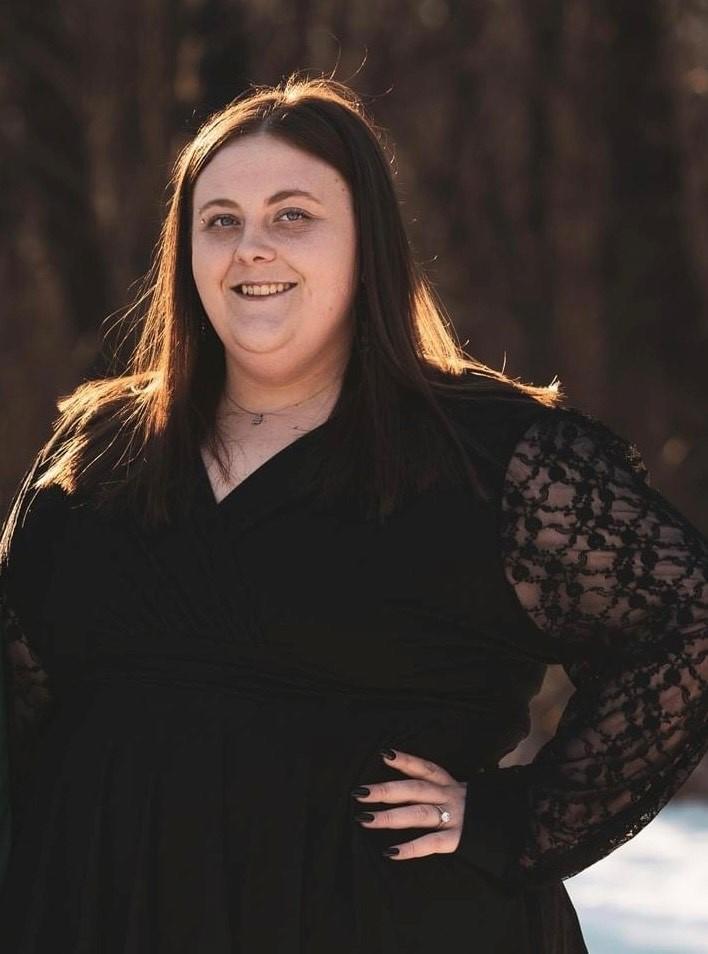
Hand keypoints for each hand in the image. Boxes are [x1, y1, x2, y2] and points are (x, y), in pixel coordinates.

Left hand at [351, 747, 467, 859]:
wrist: (512, 825)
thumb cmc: (478, 810)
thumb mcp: (460, 792)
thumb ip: (438, 789)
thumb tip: (405, 788)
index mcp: (449, 783)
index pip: (425, 767)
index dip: (406, 760)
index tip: (384, 754)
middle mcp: (450, 796)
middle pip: (414, 789)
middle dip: (386, 790)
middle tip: (359, 792)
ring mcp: (454, 816)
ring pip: (418, 814)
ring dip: (390, 817)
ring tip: (365, 820)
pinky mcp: (458, 839)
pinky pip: (431, 843)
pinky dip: (410, 848)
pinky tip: (390, 852)